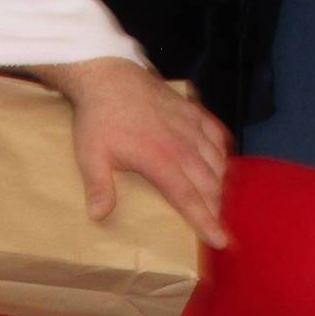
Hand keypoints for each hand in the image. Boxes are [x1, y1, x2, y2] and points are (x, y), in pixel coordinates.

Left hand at [31, 57, 233, 247]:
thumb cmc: (98, 118)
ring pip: (218, 161)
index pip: (190, 199)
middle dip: (219, 209)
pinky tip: (223, 163)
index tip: (221, 240)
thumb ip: (99, 187)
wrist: (107, 75)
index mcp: (161, 160)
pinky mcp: (192, 111)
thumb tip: (99, 216)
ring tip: (223, 203)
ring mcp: (190, 126)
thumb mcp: (91, 155)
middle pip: (210, 184)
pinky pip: (217, 135)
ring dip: (223, 184)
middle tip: (223, 228)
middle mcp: (183, 145)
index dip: (207, 221)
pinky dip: (223, 152)